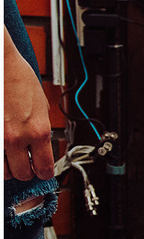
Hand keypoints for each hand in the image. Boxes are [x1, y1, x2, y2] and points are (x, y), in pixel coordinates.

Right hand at [4, 32, 54, 181]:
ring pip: (2, 171)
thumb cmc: (17, 78)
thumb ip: (41, 130)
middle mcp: (17, 137)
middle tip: (24, 163)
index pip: (45, 168)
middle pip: (22, 174)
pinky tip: (1, 148)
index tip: (41, 171)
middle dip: (24, 170)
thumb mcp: (41, 106)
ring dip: (6, 166)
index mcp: (38, 131)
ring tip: (9, 156)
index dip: (44, 173)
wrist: (0, 64)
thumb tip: (42, 147)